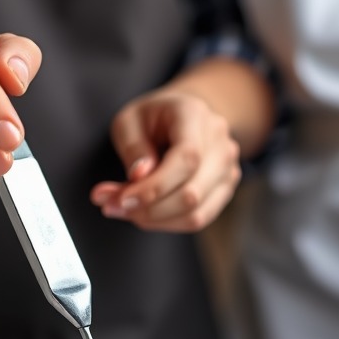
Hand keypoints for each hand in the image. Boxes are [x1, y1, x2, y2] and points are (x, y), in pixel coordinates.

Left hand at [90, 90, 240, 231]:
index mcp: (196, 116)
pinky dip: (166, 223)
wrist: (183, 117)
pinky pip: (197, 219)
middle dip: (148, 209)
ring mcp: (228, 169)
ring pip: (195, 214)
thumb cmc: (153, 118)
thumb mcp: (129, 120)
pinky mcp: (225, 190)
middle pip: (192, 193)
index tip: (123, 200)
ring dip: (154, 220)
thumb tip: (140, 177)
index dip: (155, 186)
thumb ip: (133, 147)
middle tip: (111, 206)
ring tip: (123, 210)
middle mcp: (221, 143)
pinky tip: (144, 213)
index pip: (186, 158)